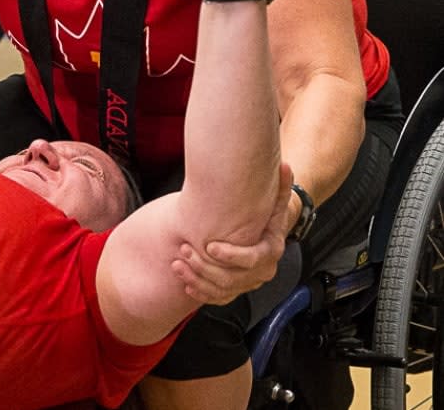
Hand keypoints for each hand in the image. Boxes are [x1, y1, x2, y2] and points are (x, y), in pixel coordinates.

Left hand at [171, 163, 292, 304]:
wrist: (266, 232)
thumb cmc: (266, 215)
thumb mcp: (274, 201)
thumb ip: (280, 186)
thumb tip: (285, 166)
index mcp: (271, 250)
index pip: (252, 259)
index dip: (231, 255)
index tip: (210, 246)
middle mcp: (261, 271)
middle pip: (233, 279)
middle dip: (205, 267)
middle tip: (185, 250)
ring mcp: (248, 282)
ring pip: (222, 290)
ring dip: (198, 279)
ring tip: (178, 264)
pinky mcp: (235, 289)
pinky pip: (218, 298)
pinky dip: (201, 292)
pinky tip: (185, 283)